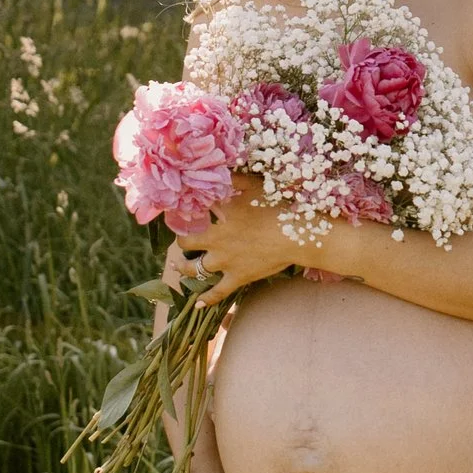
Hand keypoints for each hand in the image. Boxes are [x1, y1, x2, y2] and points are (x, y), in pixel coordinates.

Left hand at [172, 184, 326, 293]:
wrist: (296, 235)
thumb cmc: (277, 206)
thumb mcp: (254, 185)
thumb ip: (234, 178)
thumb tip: (220, 169)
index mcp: (218, 216)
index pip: (191, 211)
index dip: (182, 210)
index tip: (177, 208)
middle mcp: (215, 239)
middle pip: (186, 241)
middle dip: (181, 239)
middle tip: (180, 237)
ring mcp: (224, 261)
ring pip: (194, 268)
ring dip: (184, 267)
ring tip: (178, 265)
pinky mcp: (237, 277)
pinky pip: (217, 292)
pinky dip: (206, 298)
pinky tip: (196, 303)